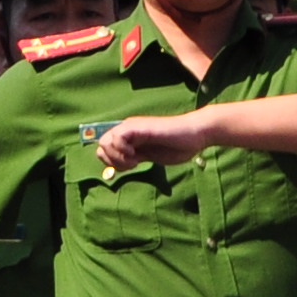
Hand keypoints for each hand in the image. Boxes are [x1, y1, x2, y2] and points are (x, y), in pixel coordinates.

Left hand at [93, 111, 213, 171]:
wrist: (195, 134)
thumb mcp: (150, 156)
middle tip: (131, 165)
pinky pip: (117, 137)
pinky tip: (136, 156)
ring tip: (134, 161)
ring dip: (116, 156)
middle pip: (101, 145)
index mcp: (130, 137)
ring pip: (105, 142)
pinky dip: (122, 149)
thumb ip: (134, 159)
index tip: (130, 167)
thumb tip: (116, 168)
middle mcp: (128, 130)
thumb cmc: (178, 146)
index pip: (105, 148)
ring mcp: (132, 128)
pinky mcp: (139, 127)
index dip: (111, 161)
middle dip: (112, 160)